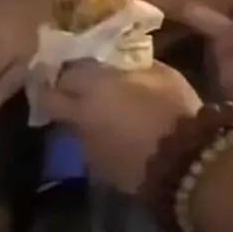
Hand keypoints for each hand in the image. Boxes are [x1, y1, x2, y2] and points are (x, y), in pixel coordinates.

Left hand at [35, 61, 202, 194]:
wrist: (182, 165)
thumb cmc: (174, 111)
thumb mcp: (162, 75)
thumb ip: (133, 65)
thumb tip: (120, 60)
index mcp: (93, 87)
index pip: (64, 71)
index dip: (70, 66)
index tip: (81, 62)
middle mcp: (79, 116)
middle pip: (50, 101)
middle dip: (58, 92)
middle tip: (80, 87)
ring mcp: (85, 146)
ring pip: (73, 126)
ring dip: (85, 118)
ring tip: (110, 116)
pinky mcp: (98, 171)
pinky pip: (93, 147)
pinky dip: (103, 140)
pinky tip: (123, 140)